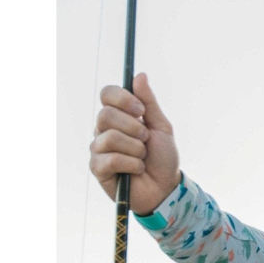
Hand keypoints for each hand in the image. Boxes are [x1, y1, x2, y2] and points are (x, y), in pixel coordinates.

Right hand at [89, 72, 180, 214]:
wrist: (166, 188)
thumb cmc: (163, 158)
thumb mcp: (161, 127)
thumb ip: (149, 102)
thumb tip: (140, 75)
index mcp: (119, 116)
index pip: (107, 94)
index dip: (123, 98)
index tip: (141, 110)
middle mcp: (104, 129)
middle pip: (105, 114)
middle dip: (133, 127)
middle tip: (145, 139)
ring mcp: (99, 149)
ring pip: (110, 137)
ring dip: (136, 148)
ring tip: (143, 157)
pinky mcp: (98, 168)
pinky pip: (111, 158)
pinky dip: (131, 163)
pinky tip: (136, 169)